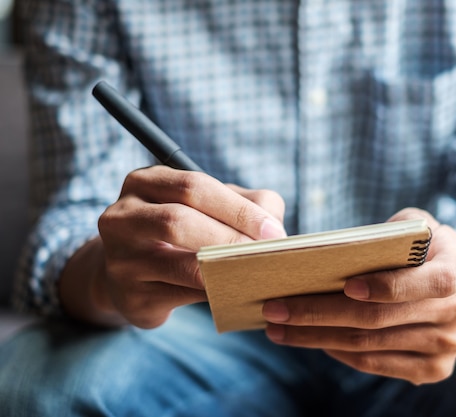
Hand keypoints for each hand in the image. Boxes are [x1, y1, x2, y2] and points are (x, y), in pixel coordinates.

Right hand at [61, 165, 285, 327]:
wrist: (134, 277)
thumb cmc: (184, 233)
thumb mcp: (210, 207)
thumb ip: (247, 204)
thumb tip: (275, 230)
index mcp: (145, 182)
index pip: (195, 186)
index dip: (238, 209)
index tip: (273, 231)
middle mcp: (122, 215)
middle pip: (179, 220)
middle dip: (230, 238)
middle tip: (267, 254)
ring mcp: (119, 258)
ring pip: (180, 264)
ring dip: (225, 269)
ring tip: (257, 273)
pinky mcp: (128, 295)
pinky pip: (180, 296)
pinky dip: (214, 294)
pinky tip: (237, 292)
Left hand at [262, 208, 455, 384]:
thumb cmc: (428, 249)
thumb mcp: (419, 226)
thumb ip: (391, 232)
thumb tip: (333, 251)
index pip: (425, 282)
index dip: (386, 286)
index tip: (343, 284)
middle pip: (380, 319)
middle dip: (320, 314)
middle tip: (276, 309)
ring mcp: (448, 346)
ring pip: (371, 346)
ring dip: (318, 338)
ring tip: (280, 329)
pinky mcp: (434, 370)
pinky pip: (377, 364)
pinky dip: (340, 352)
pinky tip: (312, 340)